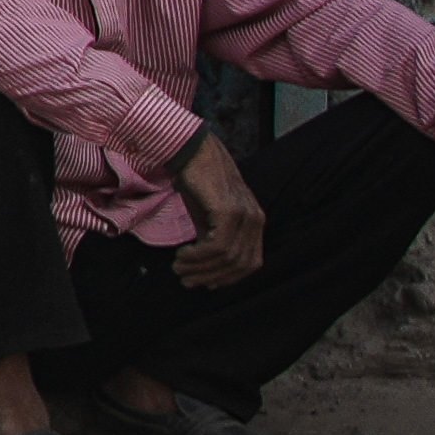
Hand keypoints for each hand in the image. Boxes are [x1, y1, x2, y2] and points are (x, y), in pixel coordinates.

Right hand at [170, 128, 269, 294]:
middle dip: (210, 277)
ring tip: (179, 268)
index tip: (204, 283)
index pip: (250, 263)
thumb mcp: (208, 215)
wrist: (191, 151)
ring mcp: (244, 214)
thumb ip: (212, 238)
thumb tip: (207, 268)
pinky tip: (183, 254)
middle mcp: (255, 219)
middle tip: (186, 280)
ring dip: (200, 268)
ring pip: (227, 258)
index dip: (228, 278)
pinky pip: (217, 246)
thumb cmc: (198, 181)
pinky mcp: (228, 210)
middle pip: (239, 264)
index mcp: (255, 221)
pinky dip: (198, 256)